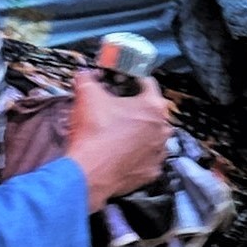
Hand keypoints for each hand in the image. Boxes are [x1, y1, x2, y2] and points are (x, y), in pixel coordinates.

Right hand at [66, 71, 175, 204]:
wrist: (89, 172)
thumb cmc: (93, 132)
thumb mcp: (86, 96)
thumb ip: (87, 79)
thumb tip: (84, 74)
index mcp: (152, 106)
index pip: (148, 84)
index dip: (134, 80)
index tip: (124, 82)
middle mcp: (162, 129)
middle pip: (153, 111)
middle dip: (138, 108)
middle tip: (120, 110)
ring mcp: (159, 152)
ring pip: (153, 135)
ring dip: (141, 132)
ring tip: (121, 133)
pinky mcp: (152, 171)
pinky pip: (148, 158)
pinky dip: (138, 154)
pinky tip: (123, 153)